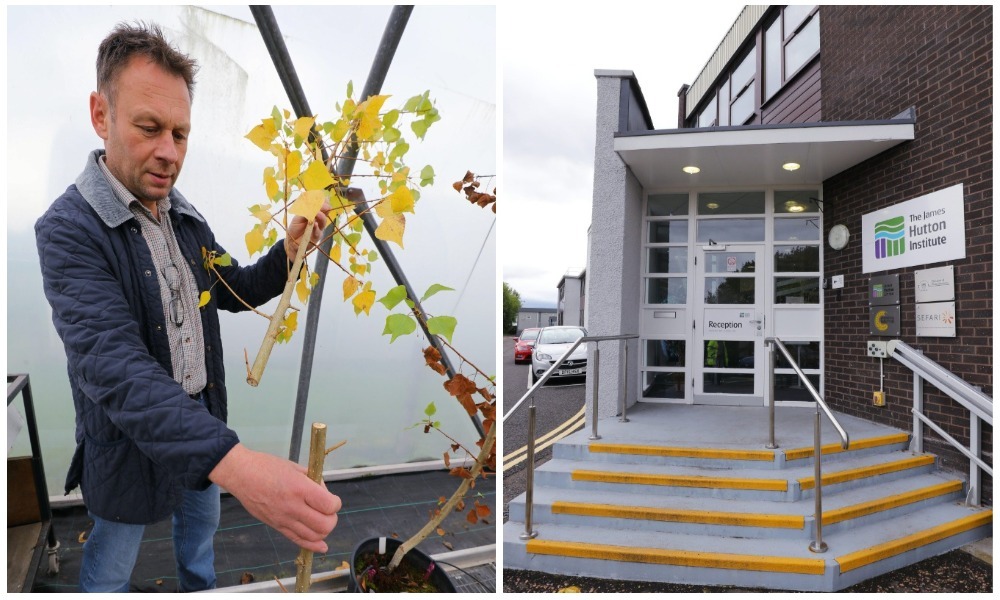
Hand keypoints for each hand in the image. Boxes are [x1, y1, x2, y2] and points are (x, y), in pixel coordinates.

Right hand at [209, 444, 340, 552]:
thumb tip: (326, 495)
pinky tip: (321, 545)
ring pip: (313, 537)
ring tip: (321, 521)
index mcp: (299, 488)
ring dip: (323, 531)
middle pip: (324, 525)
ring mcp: (283, 519)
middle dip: (332, 519)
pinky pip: (297, 540)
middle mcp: (292, 507)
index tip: (333, 500)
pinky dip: (312, 545)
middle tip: (328, 511)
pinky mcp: (276, 526)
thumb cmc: (268, 466)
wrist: (242, 475)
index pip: (329, 506)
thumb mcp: (296, 467)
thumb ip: (314, 482)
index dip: (336, 504)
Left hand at [285, 203, 329, 261]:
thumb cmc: (295, 227)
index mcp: (315, 212)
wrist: (292, 241)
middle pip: (326, 211)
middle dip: (324, 207)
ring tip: (316, 214)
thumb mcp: (298, 217)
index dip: (322, 200)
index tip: (319, 197)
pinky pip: (318, 232)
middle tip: (320, 205)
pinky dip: (316, 227)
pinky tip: (314, 224)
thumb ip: (305, 211)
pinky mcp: (317, 237)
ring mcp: (319, 228)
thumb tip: (311, 204)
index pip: (322, 204)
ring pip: (324, 221)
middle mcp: (319, 219)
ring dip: (321, 216)